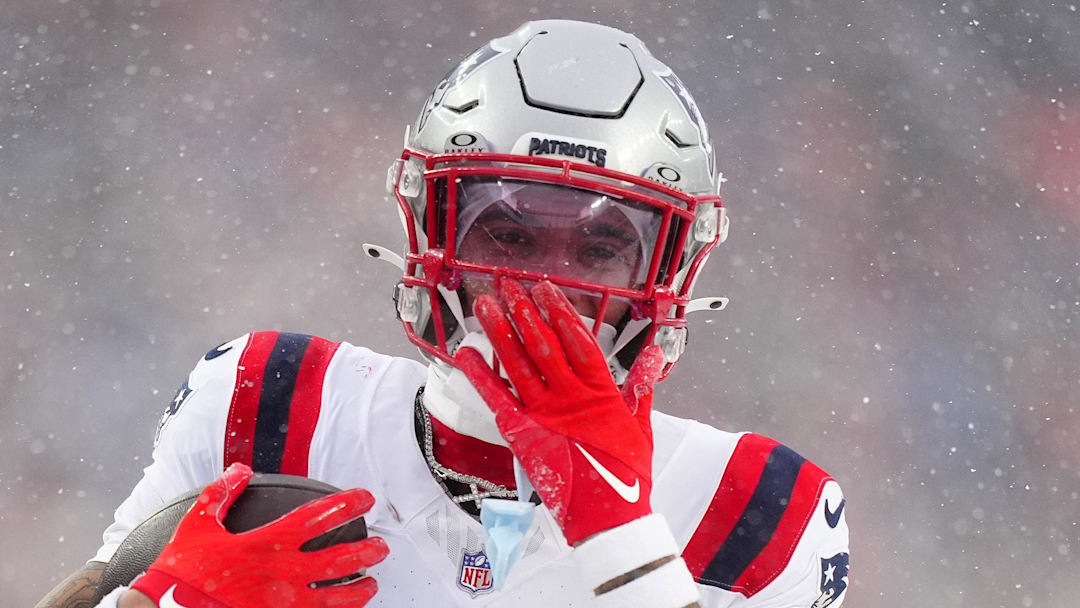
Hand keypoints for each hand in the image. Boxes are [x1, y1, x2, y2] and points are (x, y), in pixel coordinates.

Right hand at [129, 463, 388, 607]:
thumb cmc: (183, 569)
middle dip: (367, 552)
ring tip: (372, 585)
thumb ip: (222, 492)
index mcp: (269, 541)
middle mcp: (284, 571)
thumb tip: (240, 469)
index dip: (348, 504)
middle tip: (382, 547)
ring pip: (337, 597)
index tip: (366, 498)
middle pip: (341, 559)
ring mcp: (284, 602)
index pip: (320, 517)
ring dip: (359, 590)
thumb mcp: (198, 522)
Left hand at [455, 279, 663, 545]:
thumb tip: (654, 353)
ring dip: (499, 332)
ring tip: (485, 303)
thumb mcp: (641, 425)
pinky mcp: (523, 435)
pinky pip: (496, 398)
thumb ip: (641, 386)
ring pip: (518, 364)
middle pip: (542, 344)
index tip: (544, 287)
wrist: (609, 518)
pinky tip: (465, 353)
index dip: (559, 311)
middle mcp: (570, 397)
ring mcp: (544, 415)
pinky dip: (480, 375)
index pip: (577, 340)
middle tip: (507, 284)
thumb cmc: (627, 474)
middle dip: (523, 312)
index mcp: (601, 391)